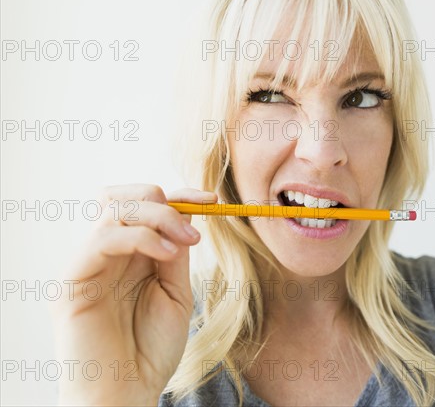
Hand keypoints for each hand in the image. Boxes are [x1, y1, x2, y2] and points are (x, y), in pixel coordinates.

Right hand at [50, 184, 216, 405]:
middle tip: (193, 230)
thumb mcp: (174, 292)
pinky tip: (166, 253)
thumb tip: (185, 215)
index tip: (213, 199)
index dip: (179, 196)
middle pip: (125, 198)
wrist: (127, 394)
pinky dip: (140, 237)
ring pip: (114, 209)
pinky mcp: (73, 280)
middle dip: (164, 202)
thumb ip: (174, 254)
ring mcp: (88, 263)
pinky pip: (103, 239)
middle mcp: (106, 253)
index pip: (146, 206)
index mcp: (129, 255)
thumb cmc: (150, 349)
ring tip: (186, 243)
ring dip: (158, 217)